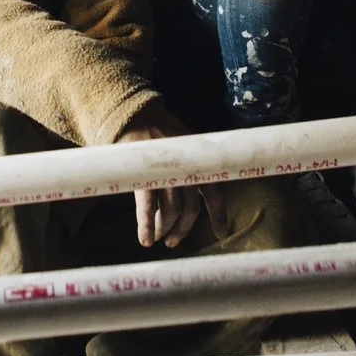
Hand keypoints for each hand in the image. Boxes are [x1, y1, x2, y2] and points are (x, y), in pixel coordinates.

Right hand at [117, 113, 227, 248]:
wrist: (134, 113)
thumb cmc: (158, 130)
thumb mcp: (183, 144)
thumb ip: (189, 167)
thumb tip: (190, 194)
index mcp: (197, 163)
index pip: (214, 194)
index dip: (219, 216)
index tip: (221, 234)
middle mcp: (185, 170)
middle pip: (190, 210)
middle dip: (182, 229)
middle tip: (172, 242)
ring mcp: (166, 174)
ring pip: (170, 211)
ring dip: (163, 229)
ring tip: (156, 239)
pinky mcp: (145, 176)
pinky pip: (147, 206)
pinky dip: (146, 225)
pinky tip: (145, 240)